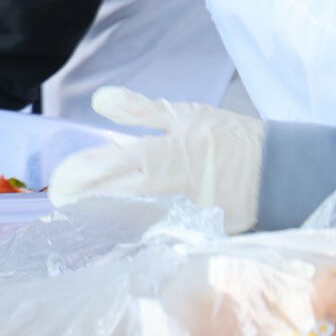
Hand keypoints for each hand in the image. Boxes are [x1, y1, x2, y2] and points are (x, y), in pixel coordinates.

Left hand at [49, 87, 265, 231]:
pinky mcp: (188, 234)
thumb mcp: (186, 115)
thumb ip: (139, 112)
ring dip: (98, 221)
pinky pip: (150, 236)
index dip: (75, 175)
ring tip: (79, 220)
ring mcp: (173, 217)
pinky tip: (116, 235)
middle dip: (78, 203)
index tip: (57, 181)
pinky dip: (129, 235)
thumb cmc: (231, 139)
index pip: (101, 167)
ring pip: (123, 222)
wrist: (277, 173)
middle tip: (60, 203)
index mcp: (155, 157)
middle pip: (105, 201)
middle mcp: (159, 191)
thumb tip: (100, 100)